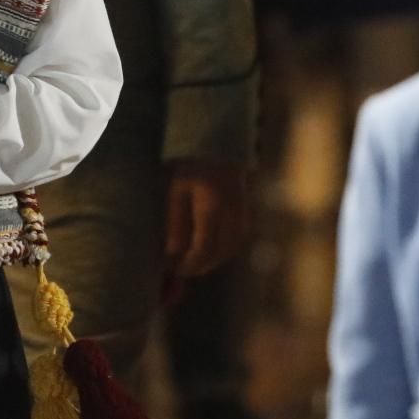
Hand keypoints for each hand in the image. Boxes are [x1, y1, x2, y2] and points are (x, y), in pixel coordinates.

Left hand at [163, 158, 249, 278]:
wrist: (220, 149)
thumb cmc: (193, 169)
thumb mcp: (178, 194)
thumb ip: (176, 225)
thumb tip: (172, 254)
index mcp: (211, 210)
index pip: (203, 249)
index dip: (190, 265)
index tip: (176, 270)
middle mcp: (231, 216)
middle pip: (219, 254)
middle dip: (200, 266)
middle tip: (182, 269)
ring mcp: (242, 216)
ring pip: (230, 250)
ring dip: (212, 260)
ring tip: (193, 260)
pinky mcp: (246, 215)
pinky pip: (236, 242)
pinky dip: (222, 250)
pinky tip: (209, 249)